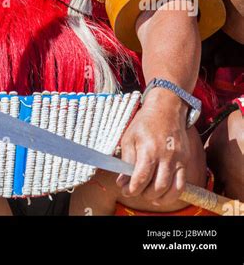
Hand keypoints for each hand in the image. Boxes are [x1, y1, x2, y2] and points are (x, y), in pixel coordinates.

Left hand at [117, 92, 190, 206]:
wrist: (167, 108)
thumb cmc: (145, 122)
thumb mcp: (129, 137)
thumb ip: (126, 161)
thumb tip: (122, 182)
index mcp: (149, 149)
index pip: (141, 178)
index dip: (131, 190)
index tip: (126, 190)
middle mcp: (166, 156)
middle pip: (158, 187)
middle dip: (145, 195)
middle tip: (137, 192)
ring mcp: (178, 159)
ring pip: (173, 189)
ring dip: (161, 198)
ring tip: (150, 196)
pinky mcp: (185, 160)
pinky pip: (182, 184)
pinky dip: (174, 194)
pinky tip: (164, 193)